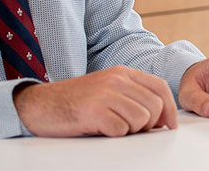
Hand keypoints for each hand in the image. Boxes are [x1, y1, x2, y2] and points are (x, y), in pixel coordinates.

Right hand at [13, 65, 178, 136]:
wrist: (39, 105)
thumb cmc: (75, 102)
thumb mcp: (107, 91)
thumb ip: (133, 97)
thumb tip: (161, 120)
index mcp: (122, 73)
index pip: (160, 88)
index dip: (170, 109)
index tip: (169, 126)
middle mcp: (116, 79)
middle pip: (154, 106)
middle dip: (149, 125)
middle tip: (132, 130)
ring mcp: (105, 94)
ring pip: (141, 119)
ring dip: (131, 131)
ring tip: (112, 128)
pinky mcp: (93, 111)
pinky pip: (121, 130)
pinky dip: (114, 135)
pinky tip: (100, 130)